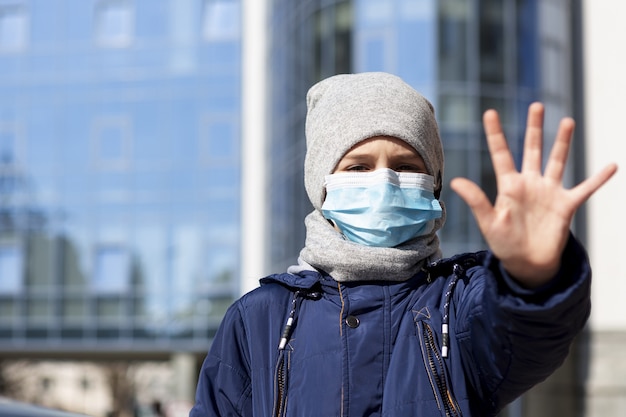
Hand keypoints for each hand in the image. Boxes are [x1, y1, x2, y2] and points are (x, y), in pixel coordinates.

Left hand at [450, 103, 617, 286]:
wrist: (527, 263)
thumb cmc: (504, 243)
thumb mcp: (488, 222)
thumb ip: (476, 200)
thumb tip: (455, 182)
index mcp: (509, 185)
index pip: (501, 154)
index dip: (495, 134)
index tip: (490, 112)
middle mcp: (530, 183)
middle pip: (532, 149)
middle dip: (534, 128)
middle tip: (536, 105)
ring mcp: (549, 192)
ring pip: (557, 161)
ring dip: (563, 142)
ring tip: (567, 121)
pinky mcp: (566, 205)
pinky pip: (585, 188)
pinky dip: (599, 178)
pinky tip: (612, 166)